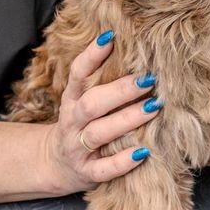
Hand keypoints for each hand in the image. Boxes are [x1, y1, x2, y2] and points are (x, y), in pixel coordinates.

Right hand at [42, 32, 159, 192]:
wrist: (56, 164)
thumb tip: (133, 46)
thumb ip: (102, 78)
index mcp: (72, 99)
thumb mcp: (83, 98)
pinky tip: (142, 153)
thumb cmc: (82, 123)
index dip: (92, 55)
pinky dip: (122, 162)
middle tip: (148, 79)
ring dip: (127, 120)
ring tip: (153, 108)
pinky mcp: (86, 173)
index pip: (78, 73)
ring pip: (99, 133)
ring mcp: (77, 148)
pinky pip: (104, 169)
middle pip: (91, 104)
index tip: (111, 37)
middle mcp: (72, 122)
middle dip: (120, 91)